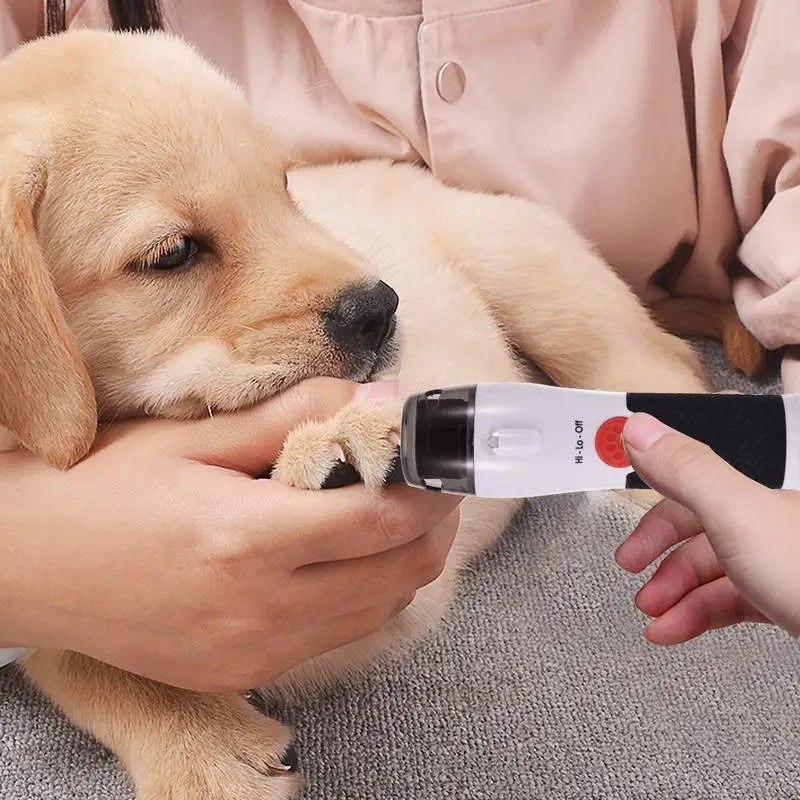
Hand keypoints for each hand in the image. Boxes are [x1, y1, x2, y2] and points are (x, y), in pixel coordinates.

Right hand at [0, 378, 460, 691]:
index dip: (430, 484)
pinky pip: (343, 632)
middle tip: (430, 478)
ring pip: (384, 607)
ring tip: (394, 508)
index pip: (383, 519)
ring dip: (407, 556)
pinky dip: (369, 590)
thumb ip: (294, 417)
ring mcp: (258, 652)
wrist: (27, 570)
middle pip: (403, 570)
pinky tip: (347, 553)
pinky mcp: (249, 671)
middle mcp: (262, 611)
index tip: (441, 454)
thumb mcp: (193, 438)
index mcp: (246, 542)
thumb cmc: (102, 491)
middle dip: (435, 521)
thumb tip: (377, 399)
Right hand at [615, 412, 799, 643]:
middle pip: (703, 511)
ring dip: (672, 587)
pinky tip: (670, 627)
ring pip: (714, 558)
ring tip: (650, 610)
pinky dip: (695, 611)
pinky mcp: (785, 591)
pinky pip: (730, 594)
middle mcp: (780, 506)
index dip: (661, 462)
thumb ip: (687, 469)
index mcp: (777, 472)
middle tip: (629, 560)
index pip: (706, 451)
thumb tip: (640, 428)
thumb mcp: (741, 515)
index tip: (622, 471)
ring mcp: (783, 550)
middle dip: (660, 544)